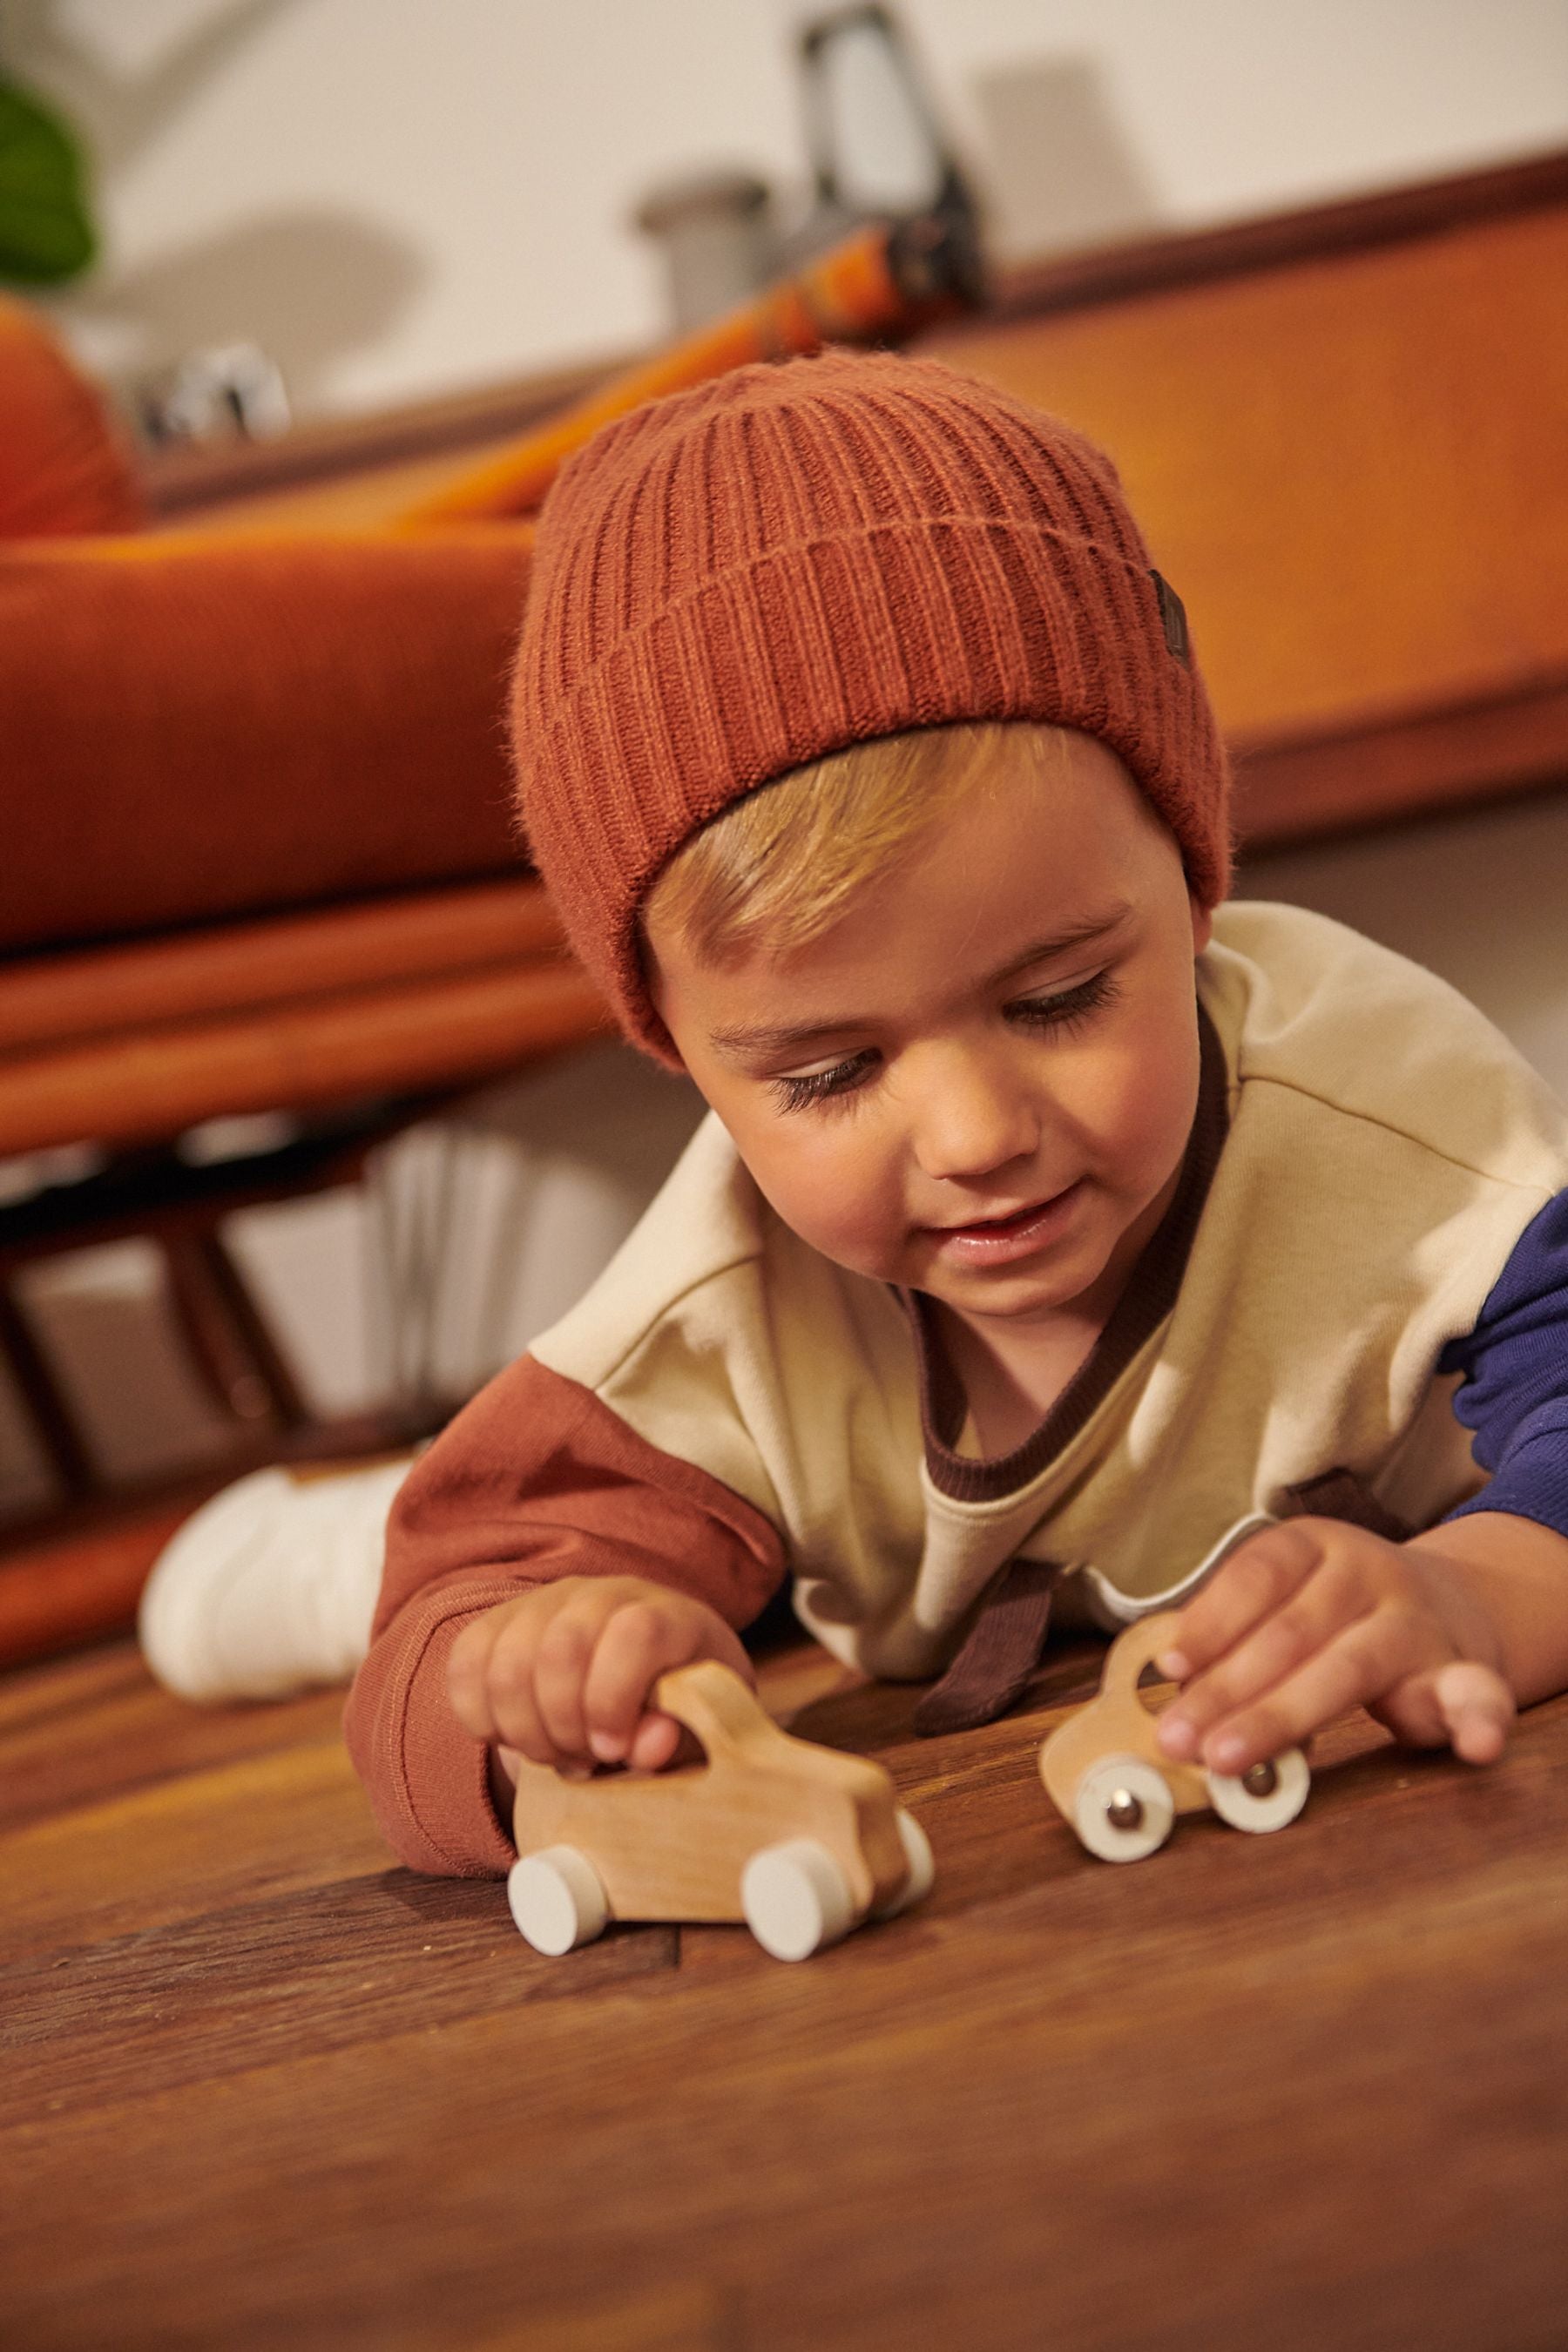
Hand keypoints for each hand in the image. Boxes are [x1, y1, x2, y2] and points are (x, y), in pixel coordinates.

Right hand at [448, 1575, 752, 1775]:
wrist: (633, 1685)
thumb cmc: (670, 1716)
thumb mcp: (689, 1736)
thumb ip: (673, 1743)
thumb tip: (648, 1744)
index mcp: (666, 1616)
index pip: (634, 1633)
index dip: (614, 1699)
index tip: (612, 1750)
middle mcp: (602, 1595)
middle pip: (559, 1653)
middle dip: (564, 1729)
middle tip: (584, 1761)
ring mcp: (544, 1603)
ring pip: (506, 1666)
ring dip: (524, 1732)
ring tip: (556, 1754)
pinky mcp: (496, 1623)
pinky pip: (464, 1667)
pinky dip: (482, 1719)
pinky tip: (518, 1736)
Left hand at [1152, 1517, 1515, 1775]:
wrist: (1451, 1608)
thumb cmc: (1337, 1615)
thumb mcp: (1289, 1599)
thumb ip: (1239, 1638)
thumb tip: (1174, 1692)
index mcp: (1315, 1546)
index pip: (1257, 1577)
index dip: (1212, 1621)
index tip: (1171, 1666)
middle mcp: (1368, 1575)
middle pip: (1290, 1632)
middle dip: (1228, 1691)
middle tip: (1181, 1740)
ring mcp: (1418, 1626)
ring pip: (1349, 1668)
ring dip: (1284, 1716)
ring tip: (1231, 1758)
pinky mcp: (1466, 1674)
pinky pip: (1477, 1695)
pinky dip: (1478, 1720)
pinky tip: (1475, 1747)